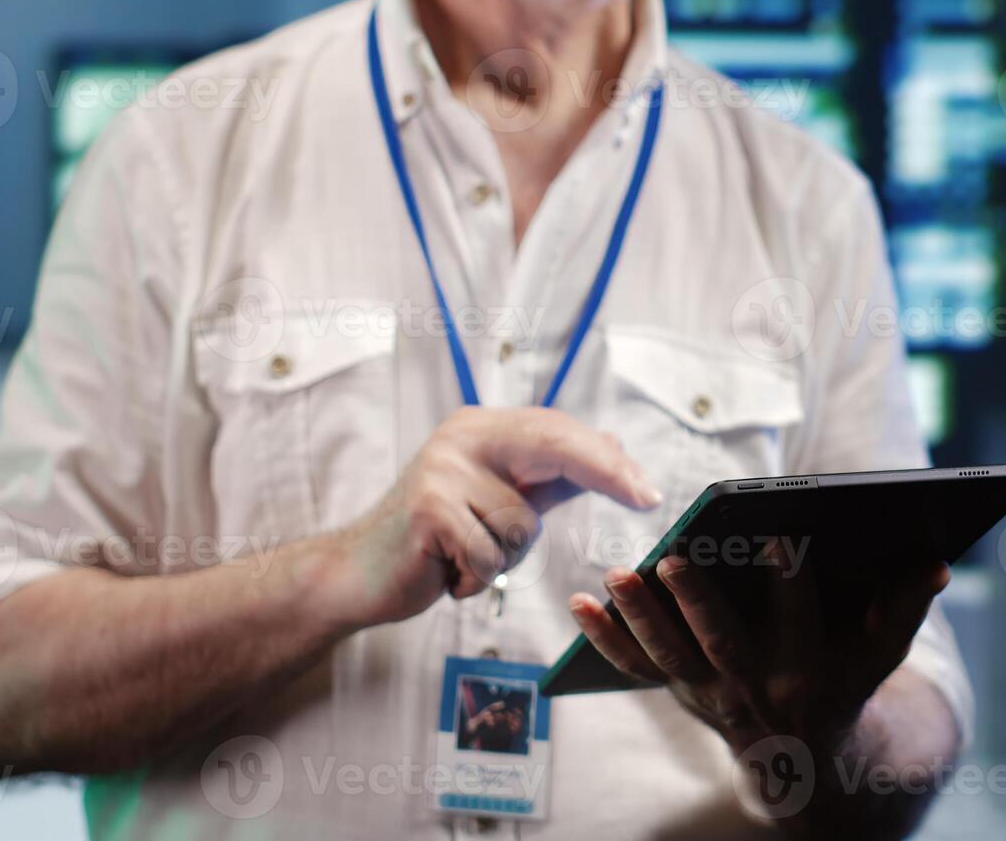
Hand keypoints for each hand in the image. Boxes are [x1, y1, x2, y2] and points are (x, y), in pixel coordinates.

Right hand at [320, 406, 661, 628]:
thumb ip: (550, 476)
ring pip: (523, 526)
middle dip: (605, 473)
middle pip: (554, 447)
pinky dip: (475, 577)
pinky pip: (491, 555)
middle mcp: (462, 438)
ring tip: (463, 557)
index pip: (558, 432)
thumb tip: (613, 449)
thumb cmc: (435, 541)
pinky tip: (446, 571)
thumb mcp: (499, 501)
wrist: (358, 574)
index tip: (647, 489)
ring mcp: (442, 470)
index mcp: (481, 430)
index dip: (608, 459)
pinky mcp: (428, 509)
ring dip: (503, 559)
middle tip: (646, 497)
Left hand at [568, 541, 949, 756]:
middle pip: (722, 642)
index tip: (778, 535)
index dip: (790, 580)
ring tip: (617, 572)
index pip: (799, 620)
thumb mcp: (882, 652)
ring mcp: (710, 694)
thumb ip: (906, 606)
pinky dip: (605, 638)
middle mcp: (756, 685)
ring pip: (671, 656)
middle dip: (697, 601)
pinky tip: (578, 600)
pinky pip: (634, 668)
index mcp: (808, 668)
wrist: (803, 757)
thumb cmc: (846, 683)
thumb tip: (937, 560)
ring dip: (640, 618)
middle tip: (674, 557)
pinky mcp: (677, 691)